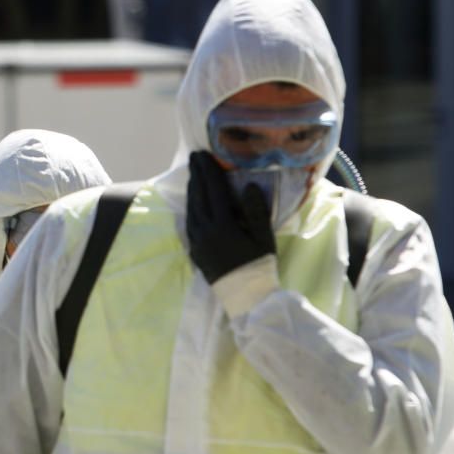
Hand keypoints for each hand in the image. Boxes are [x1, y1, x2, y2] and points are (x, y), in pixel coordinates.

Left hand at [186, 151, 275, 283]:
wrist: (247, 297)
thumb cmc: (260, 265)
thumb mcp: (264, 237)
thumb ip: (256, 210)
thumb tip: (249, 185)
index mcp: (223, 226)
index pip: (214, 191)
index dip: (209, 172)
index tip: (204, 155)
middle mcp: (206, 231)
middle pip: (199, 197)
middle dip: (197, 175)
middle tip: (194, 158)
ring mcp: (197, 242)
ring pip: (191, 209)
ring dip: (192, 190)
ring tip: (193, 175)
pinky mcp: (195, 251)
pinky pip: (189, 223)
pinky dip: (190, 208)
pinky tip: (192, 202)